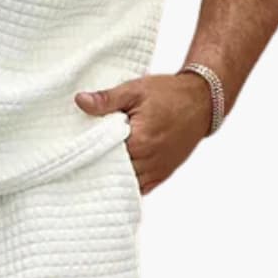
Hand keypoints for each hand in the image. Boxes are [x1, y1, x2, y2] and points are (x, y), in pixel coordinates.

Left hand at [74, 73, 211, 194]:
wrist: (201, 101)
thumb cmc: (169, 94)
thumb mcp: (134, 90)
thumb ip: (107, 99)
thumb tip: (81, 101)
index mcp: (139, 141)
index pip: (103, 154)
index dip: (88, 150)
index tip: (76, 145)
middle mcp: (149, 161)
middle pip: (112, 172)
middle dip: (98, 164)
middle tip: (82, 155)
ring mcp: (158, 170)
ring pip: (125, 182)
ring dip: (112, 174)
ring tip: (96, 164)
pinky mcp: (163, 174)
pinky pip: (140, 187)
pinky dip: (127, 181)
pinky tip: (115, 173)